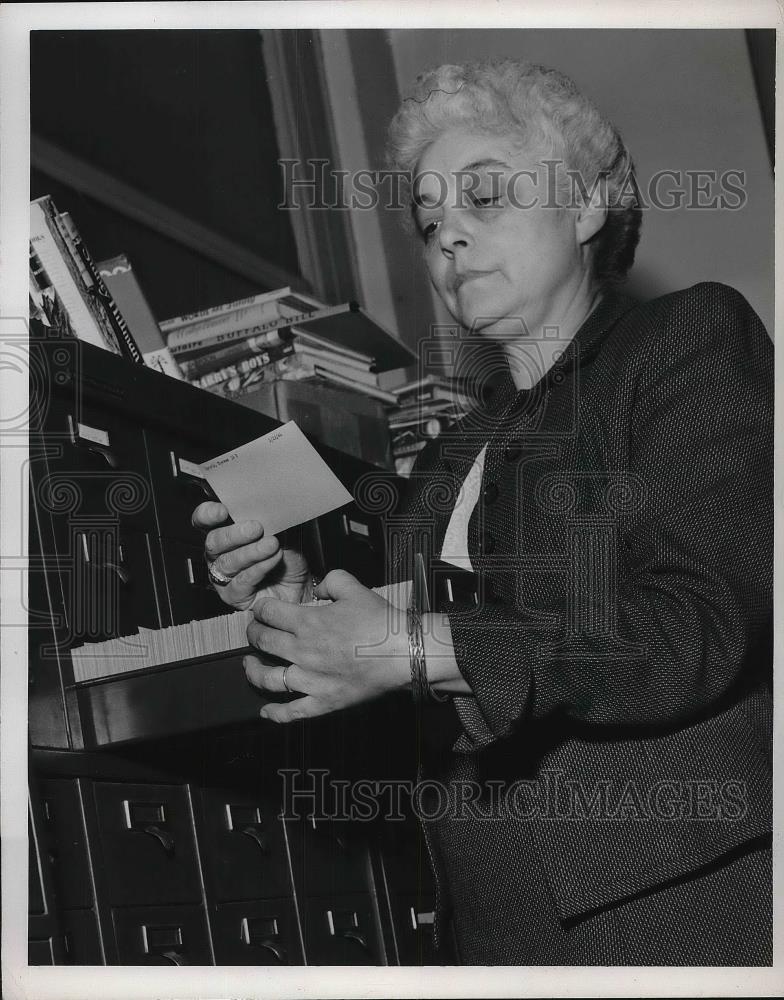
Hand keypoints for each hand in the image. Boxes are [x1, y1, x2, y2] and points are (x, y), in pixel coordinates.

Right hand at [192, 501, 309, 611]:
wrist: (302, 585)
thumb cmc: (289, 556)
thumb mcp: (285, 531)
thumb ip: (272, 519)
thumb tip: (270, 505)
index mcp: (225, 532)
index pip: (205, 520)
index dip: (208, 514)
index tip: (222, 510)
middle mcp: (219, 554)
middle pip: (213, 541)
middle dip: (234, 534)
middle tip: (256, 528)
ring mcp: (224, 576)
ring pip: (227, 562)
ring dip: (251, 552)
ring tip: (272, 545)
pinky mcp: (234, 595)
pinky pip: (242, 581)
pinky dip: (259, 568)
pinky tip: (273, 559)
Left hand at [244, 569, 409, 721]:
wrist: (402, 653)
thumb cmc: (381, 623)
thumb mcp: (355, 588)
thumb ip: (332, 580)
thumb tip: (319, 586)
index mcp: (308, 622)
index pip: (269, 612)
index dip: (261, 608)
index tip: (262, 609)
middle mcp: (302, 651)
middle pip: (262, 641)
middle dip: (253, 633)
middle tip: (253, 630)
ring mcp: (310, 680)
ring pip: (267, 678)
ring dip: (252, 670)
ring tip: (249, 665)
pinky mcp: (323, 701)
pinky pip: (291, 712)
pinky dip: (274, 713)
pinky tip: (266, 711)